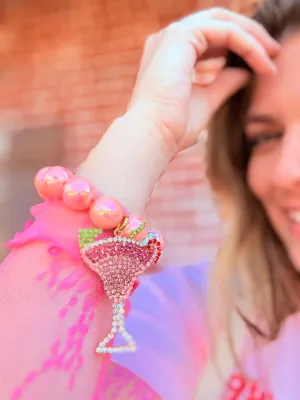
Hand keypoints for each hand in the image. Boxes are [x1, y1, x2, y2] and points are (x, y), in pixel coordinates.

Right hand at [128, 7, 279, 152]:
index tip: (261, 64)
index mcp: (170, 56)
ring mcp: (171, 36)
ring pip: (223, 22)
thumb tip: (244, 73)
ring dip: (251, 37)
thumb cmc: (173, 127)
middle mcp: (168, 41)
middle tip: (272, 52)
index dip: (238, 47)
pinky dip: (246, 43)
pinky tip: (261, 59)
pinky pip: (224, 31)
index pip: (210, 39)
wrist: (153, 135)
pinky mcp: (180, 36)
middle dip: (249, 35)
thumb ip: (223, 84)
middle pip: (218, 23)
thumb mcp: (206, 101)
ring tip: (271, 55)